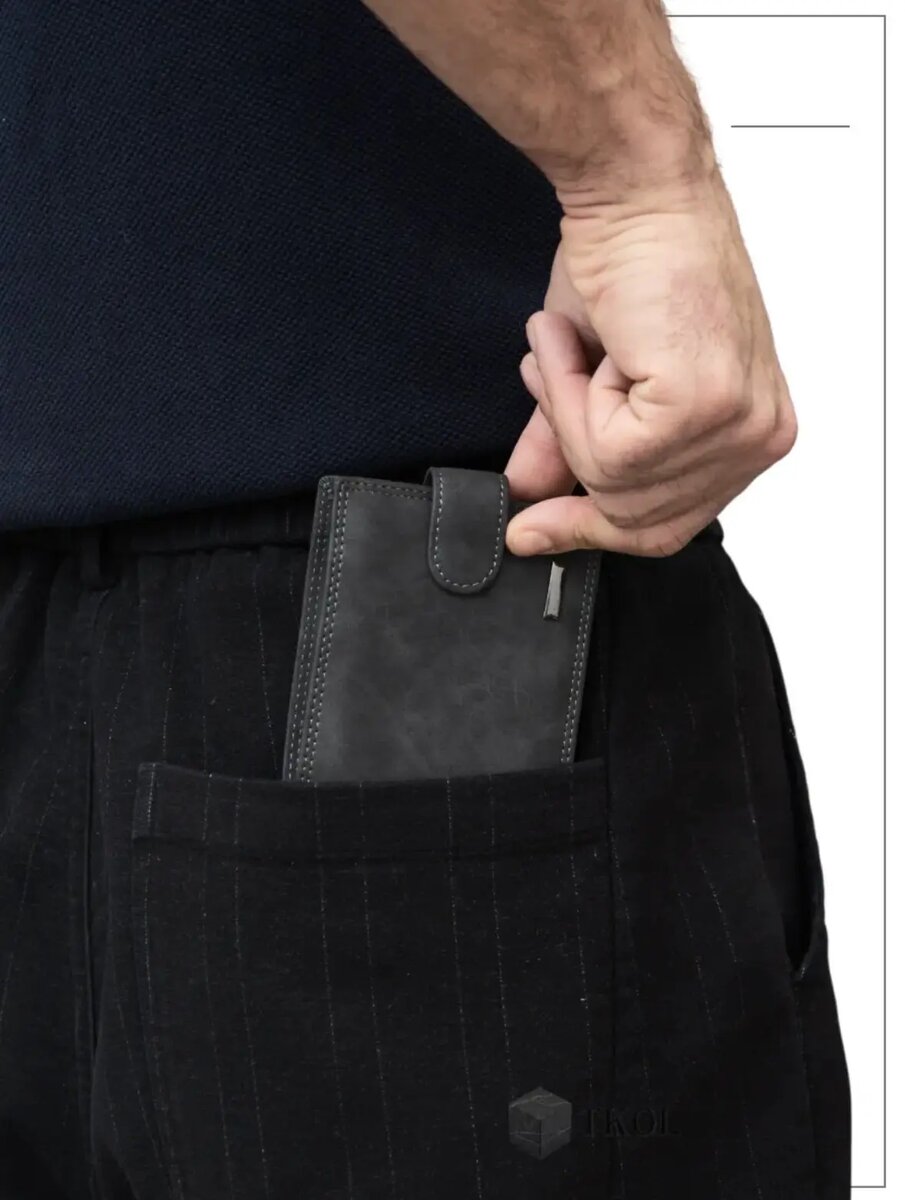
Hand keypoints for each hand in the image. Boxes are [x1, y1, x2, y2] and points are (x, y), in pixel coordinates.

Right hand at [504, 170, 797, 556]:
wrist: (636, 189)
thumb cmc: (635, 261)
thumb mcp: (597, 378)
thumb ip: (570, 446)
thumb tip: (529, 495)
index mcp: (752, 432)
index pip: (671, 524)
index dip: (593, 529)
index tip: (531, 532)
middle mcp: (759, 436)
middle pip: (638, 519)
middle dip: (573, 450)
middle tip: (552, 375)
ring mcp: (738, 425)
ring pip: (614, 485)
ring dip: (568, 409)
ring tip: (574, 343)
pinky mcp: (702, 406)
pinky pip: (604, 452)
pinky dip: (569, 394)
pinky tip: (585, 341)